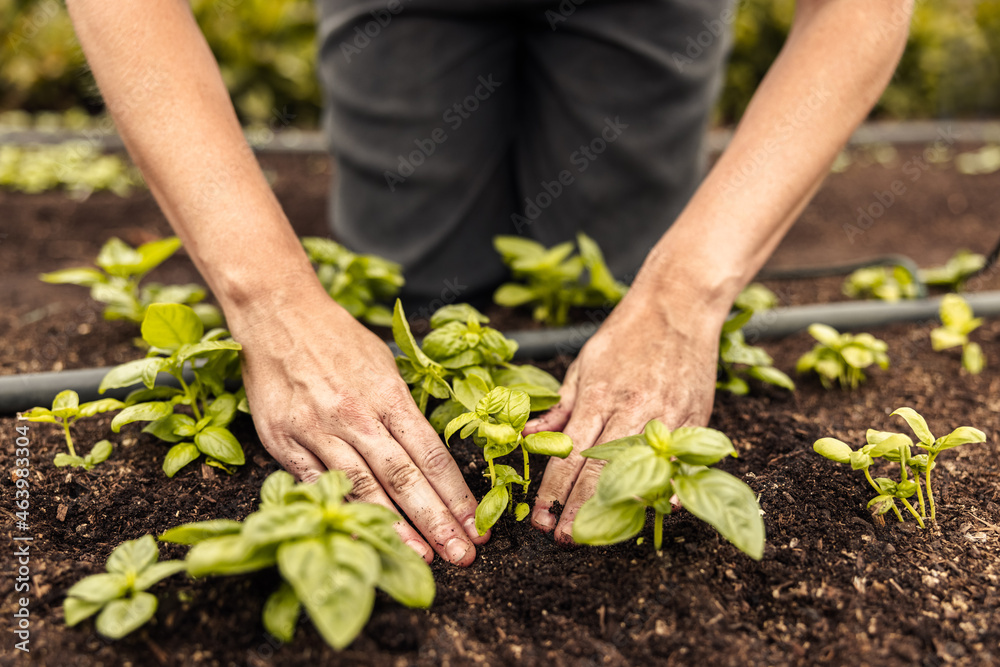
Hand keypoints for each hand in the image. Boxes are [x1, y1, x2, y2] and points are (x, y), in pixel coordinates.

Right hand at [229, 288, 486, 564]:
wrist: (279, 314)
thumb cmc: (337, 338)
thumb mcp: (384, 363)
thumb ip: (403, 408)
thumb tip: (428, 451)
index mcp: (388, 394)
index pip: (431, 454)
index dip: (456, 494)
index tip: (476, 523)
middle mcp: (357, 415)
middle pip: (405, 478)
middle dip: (437, 521)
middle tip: (463, 554)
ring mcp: (319, 430)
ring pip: (364, 488)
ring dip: (396, 528)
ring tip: (422, 558)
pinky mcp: (285, 441)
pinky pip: (318, 485)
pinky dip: (343, 512)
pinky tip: (362, 536)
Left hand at [526, 290, 726, 543]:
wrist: (678, 305)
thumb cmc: (626, 334)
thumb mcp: (583, 364)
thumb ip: (560, 406)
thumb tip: (530, 438)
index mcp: (599, 396)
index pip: (569, 454)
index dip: (552, 492)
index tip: (540, 518)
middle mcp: (632, 410)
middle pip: (600, 472)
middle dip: (578, 510)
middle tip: (562, 539)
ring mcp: (666, 416)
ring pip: (638, 472)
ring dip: (616, 507)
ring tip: (597, 535)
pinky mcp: (694, 418)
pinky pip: (678, 461)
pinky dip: (668, 487)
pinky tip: (654, 510)